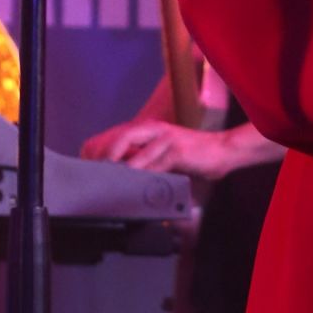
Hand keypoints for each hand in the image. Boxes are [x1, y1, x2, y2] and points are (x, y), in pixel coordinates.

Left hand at [81, 118, 231, 180]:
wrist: (224, 150)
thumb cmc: (192, 156)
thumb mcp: (163, 156)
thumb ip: (144, 161)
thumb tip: (120, 178)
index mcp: (148, 129)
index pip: (114, 135)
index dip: (98, 150)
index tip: (87, 169)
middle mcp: (154, 129)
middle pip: (118, 136)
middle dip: (103, 156)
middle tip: (94, 177)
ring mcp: (165, 138)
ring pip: (131, 144)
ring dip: (116, 162)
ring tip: (107, 178)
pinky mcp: (177, 151)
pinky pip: (153, 162)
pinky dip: (141, 172)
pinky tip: (133, 183)